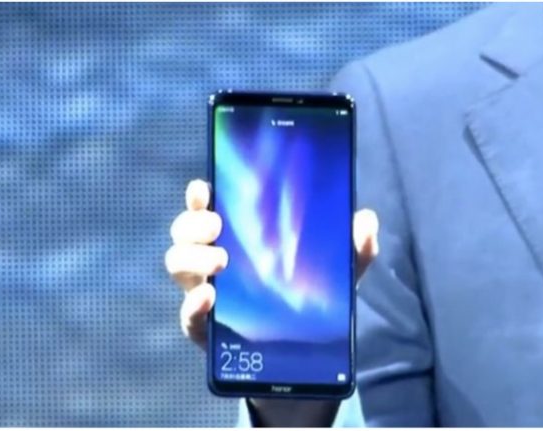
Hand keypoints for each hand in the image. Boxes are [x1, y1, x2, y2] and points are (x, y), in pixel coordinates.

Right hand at [165, 179, 378, 425]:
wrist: (306, 355)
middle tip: (218, 227)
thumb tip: (366, 219)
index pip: (207, 207)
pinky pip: (186, 314)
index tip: (204, 188)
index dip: (199, 195)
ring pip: (176, 264)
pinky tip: (209, 296)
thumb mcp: (339, 270)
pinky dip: (191, 304)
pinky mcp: (204, 327)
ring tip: (222, 262)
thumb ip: (355, 246)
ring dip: (192, 256)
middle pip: (183, 231)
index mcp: (236, 237)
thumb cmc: (313, 296)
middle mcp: (212, 259)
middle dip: (193, 223)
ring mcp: (204, 291)